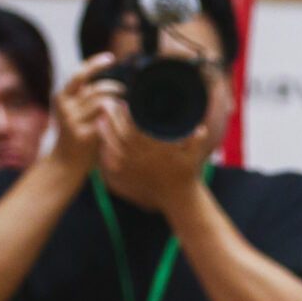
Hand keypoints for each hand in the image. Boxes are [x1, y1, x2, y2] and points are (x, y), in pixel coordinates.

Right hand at [50, 56, 116, 178]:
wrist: (65, 162)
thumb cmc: (76, 134)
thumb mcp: (76, 111)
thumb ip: (86, 97)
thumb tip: (107, 82)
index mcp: (62, 97)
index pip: (79, 74)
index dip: (95, 64)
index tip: (111, 58)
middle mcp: (65, 106)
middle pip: (97, 89)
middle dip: (115, 88)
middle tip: (125, 92)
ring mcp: (73, 121)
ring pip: (103, 103)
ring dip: (118, 103)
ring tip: (123, 107)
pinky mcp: (82, 134)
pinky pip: (105, 120)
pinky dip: (116, 117)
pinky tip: (120, 121)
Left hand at [95, 97, 214, 218]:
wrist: (177, 196)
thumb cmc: (186, 173)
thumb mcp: (195, 157)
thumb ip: (197, 142)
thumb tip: (201, 128)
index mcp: (159, 152)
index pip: (140, 131)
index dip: (130, 117)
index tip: (125, 104)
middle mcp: (145, 159)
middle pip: (124, 137)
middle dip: (114, 121)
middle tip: (107, 106)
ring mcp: (136, 167)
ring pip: (115, 148)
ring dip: (106, 134)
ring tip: (100, 120)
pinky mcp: (130, 173)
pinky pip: (113, 161)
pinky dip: (106, 151)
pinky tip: (101, 140)